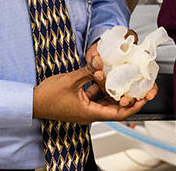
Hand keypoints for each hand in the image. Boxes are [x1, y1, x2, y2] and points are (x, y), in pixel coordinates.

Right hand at [33, 65, 148, 123]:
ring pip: (105, 100)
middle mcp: (89, 113)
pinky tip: (103, 74)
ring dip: (113, 90)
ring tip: (124, 78)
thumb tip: (100, 61)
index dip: (132, 107)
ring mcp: (85, 108)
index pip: (117, 114)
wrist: (32, 102)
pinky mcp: (80, 103)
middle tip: (137, 86)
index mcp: (89, 113)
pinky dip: (101, 87)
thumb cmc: (48, 96)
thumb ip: (88, 70)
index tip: (143, 99)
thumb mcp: (71, 80)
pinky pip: (95, 96)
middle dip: (126, 97)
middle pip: (114, 108)